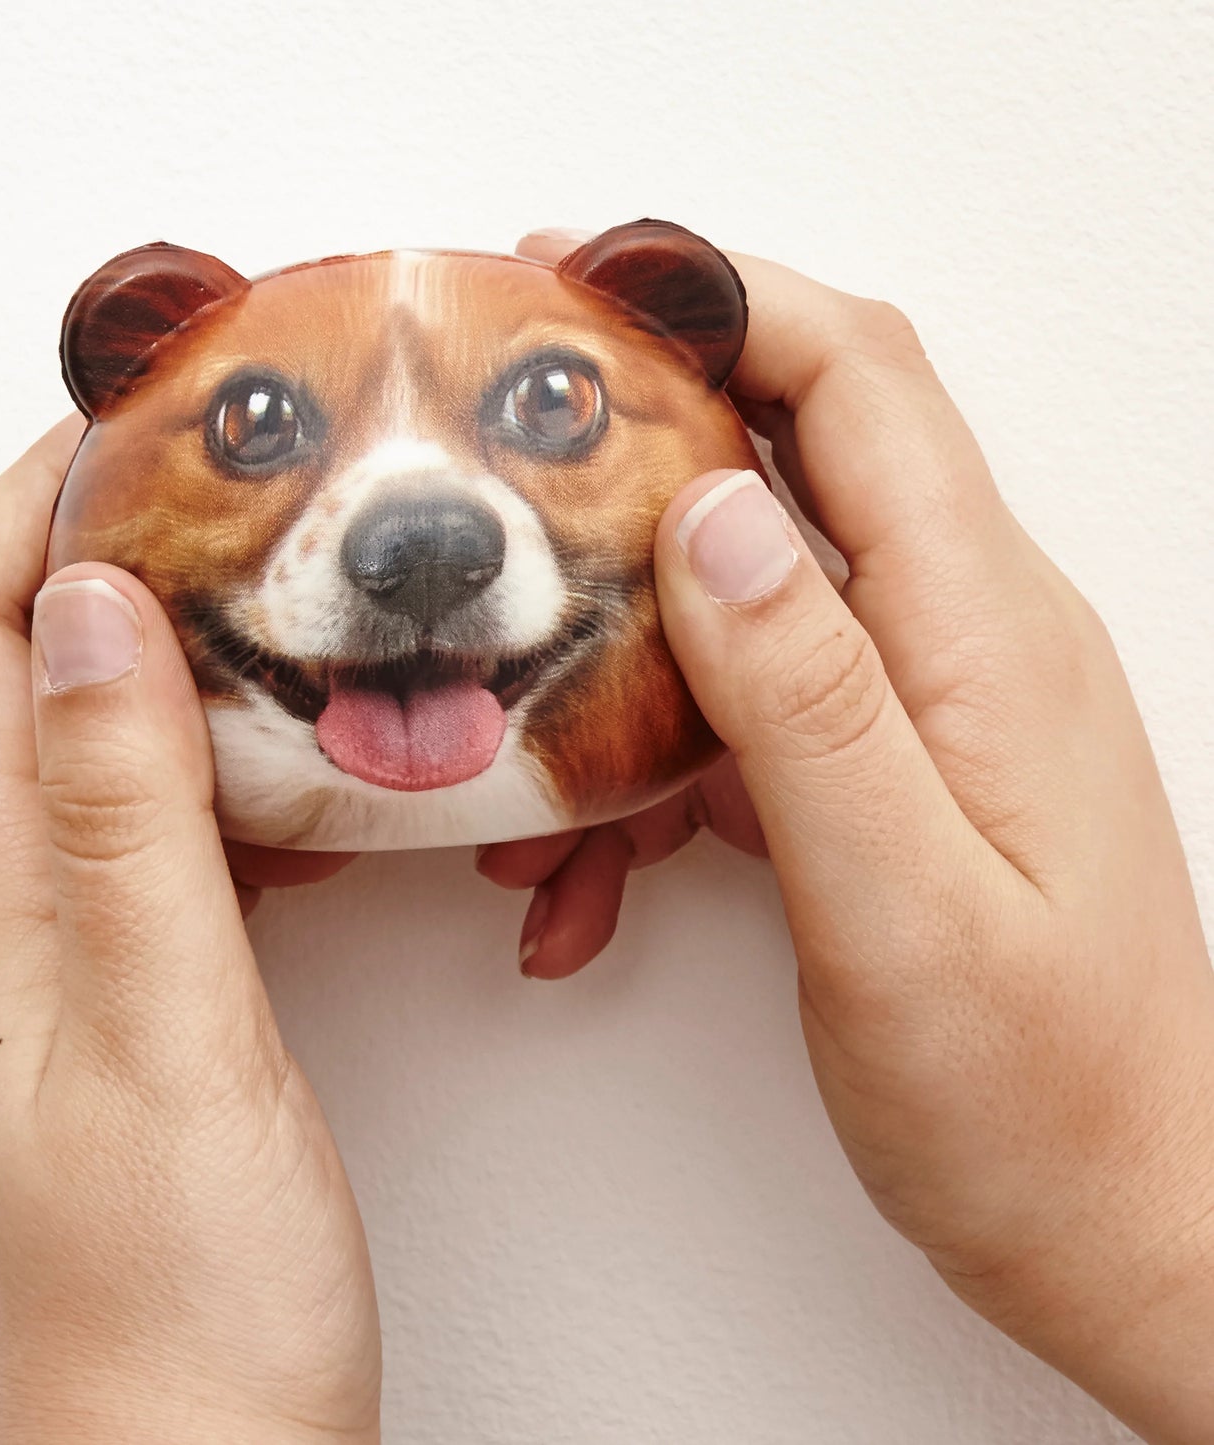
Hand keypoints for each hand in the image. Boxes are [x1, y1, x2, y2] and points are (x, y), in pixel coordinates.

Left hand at [0, 419, 380, 1444]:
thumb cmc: (178, 1296)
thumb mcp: (169, 1036)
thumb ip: (129, 827)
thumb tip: (92, 618)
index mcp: (11, 908)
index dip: (25, 508)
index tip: (129, 421)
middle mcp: (33, 913)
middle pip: (20, 667)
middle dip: (97, 539)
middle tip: (217, 476)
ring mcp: (98, 952)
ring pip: (109, 739)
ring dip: (175, 640)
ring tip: (281, 584)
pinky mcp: (170, 992)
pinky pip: (185, 826)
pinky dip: (238, 752)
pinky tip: (320, 754)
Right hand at [489, 230, 1213, 1442]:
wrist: (1131, 1225)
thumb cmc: (1038, 1099)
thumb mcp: (900, 907)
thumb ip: (808, 701)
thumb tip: (709, 516)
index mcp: (982, 634)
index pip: (864, 384)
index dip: (726, 299)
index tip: (582, 278)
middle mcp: (963, 638)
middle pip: (798, 456)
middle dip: (646, 437)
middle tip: (505, 460)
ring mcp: (924, 704)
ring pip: (748, 597)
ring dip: (624, 652)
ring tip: (528, 761)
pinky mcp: (885, 770)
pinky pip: (749, 712)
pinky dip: (653, 765)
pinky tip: (591, 874)